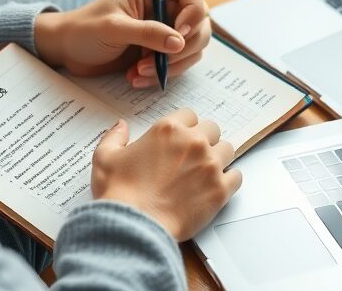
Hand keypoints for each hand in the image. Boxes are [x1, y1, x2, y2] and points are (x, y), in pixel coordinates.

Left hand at [34, 0, 211, 87]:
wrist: (67, 51)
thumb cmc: (84, 29)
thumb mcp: (114, 28)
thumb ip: (147, 33)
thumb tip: (179, 41)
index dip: (194, 10)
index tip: (180, 32)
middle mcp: (163, 7)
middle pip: (199, 22)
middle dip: (184, 47)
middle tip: (160, 61)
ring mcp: (164, 30)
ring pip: (191, 46)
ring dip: (171, 65)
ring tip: (139, 72)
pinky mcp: (159, 51)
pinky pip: (177, 63)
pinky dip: (162, 74)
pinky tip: (135, 78)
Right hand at [91, 108, 241, 240]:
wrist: (134, 227)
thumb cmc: (119, 194)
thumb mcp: (105, 158)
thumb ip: (114, 137)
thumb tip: (121, 126)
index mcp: (168, 130)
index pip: (189, 115)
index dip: (185, 127)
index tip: (181, 139)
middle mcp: (193, 142)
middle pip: (212, 129)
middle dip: (204, 140)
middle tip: (193, 157)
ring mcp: (210, 165)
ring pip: (227, 150)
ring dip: (218, 158)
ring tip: (205, 173)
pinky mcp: (220, 189)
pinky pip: (237, 176)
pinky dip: (229, 180)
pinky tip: (215, 187)